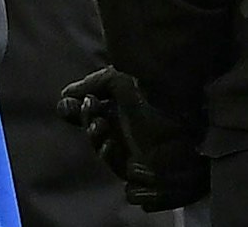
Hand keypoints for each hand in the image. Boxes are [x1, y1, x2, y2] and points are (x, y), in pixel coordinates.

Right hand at [57, 66, 208, 210]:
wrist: (183, 110)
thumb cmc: (154, 91)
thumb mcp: (119, 79)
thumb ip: (92, 84)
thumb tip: (64, 94)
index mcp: (121, 105)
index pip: (91, 111)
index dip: (77, 110)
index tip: (69, 103)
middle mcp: (125, 126)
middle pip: (94, 129)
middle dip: (86, 121)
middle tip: (90, 109)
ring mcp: (132, 146)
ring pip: (103, 149)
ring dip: (95, 138)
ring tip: (99, 125)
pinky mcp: (141, 167)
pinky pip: (117, 166)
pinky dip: (108, 155)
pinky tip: (108, 144)